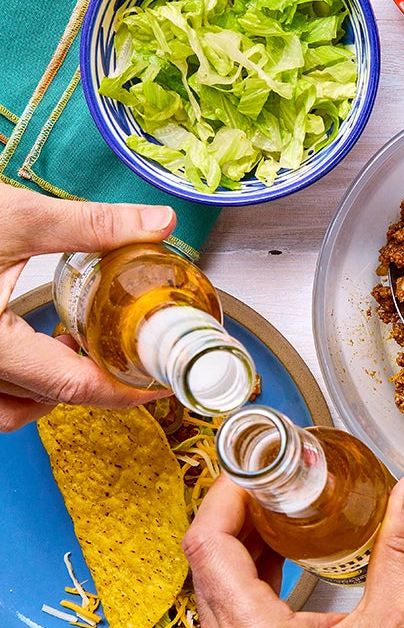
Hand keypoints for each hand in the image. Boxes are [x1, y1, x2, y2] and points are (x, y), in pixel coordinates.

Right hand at [0, 181, 176, 430]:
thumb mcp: (13, 218)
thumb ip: (90, 225)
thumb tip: (157, 223)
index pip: (71, 385)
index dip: (127, 388)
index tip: (163, 381)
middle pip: (46, 399)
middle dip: (97, 384)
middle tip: (136, 359)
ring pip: (9, 409)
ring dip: (52, 389)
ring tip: (81, 350)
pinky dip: (18, 383)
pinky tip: (35, 347)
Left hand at [184, 472, 403, 627]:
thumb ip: (402, 551)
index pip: (208, 544)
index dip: (224, 495)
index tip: (251, 470)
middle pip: (207, 562)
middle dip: (237, 512)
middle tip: (271, 482)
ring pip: (217, 591)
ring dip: (244, 545)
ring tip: (282, 515)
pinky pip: (231, 617)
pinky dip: (252, 579)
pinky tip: (288, 569)